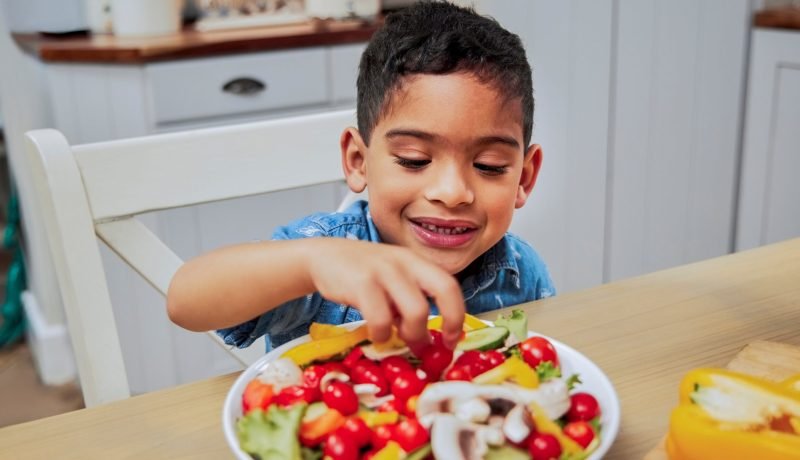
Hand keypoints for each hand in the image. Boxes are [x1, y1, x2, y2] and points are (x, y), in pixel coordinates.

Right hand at [306, 239, 464, 351]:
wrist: (323, 257)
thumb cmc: (362, 274)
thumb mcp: (392, 281)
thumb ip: (410, 303)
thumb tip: (426, 341)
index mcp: (417, 262)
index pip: (450, 285)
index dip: (457, 315)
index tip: (452, 339)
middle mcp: (406, 262)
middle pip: (445, 290)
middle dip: (448, 321)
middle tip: (432, 344)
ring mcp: (385, 270)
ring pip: (416, 310)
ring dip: (411, 334)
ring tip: (397, 338)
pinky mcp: (361, 283)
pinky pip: (381, 318)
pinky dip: (381, 333)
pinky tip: (376, 334)